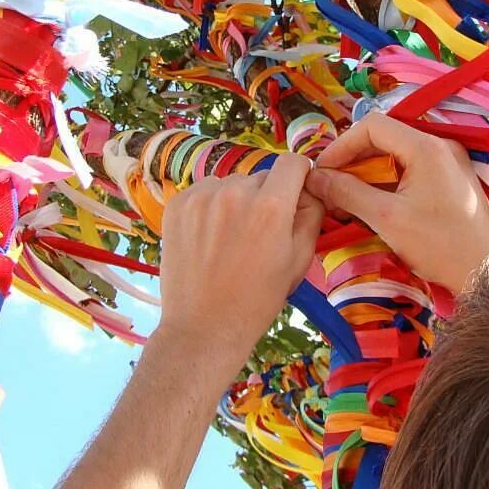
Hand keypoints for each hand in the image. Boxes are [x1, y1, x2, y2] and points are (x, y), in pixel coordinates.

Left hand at [157, 153, 323, 367]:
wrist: (204, 326)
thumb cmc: (258, 299)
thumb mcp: (299, 260)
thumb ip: (310, 215)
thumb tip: (310, 189)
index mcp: (271, 206)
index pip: (291, 162)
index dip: (298, 176)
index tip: (294, 192)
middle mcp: (235, 192)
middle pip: (261, 176)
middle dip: (266, 197)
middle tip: (259, 233)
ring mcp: (202, 196)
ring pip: (232, 184)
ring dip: (237, 201)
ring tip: (231, 239)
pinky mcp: (178, 204)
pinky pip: (205, 191)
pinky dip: (211, 207)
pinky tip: (210, 238)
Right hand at [306, 112, 488, 291]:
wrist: (488, 268)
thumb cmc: (439, 245)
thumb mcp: (386, 219)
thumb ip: (348, 193)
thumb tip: (315, 178)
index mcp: (425, 147)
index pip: (371, 126)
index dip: (341, 145)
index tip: (323, 171)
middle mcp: (438, 145)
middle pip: (383, 137)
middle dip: (352, 159)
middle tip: (330, 185)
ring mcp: (447, 160)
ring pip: (395, 153)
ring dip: (367, 170)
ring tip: (346, 196)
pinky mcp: (450, 177)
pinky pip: (410, 166)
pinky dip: (387, 179)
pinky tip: (372, 200)